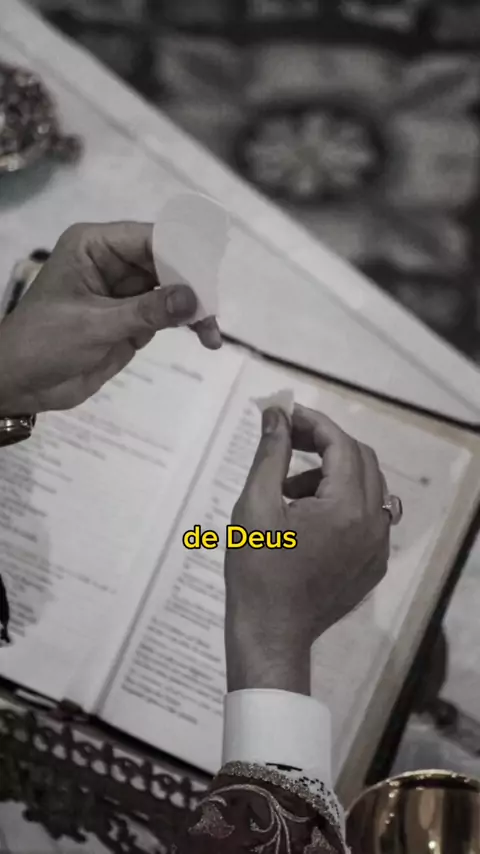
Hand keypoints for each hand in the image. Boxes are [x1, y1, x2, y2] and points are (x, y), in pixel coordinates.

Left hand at [0, 222, 221, 414]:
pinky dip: (187, 325)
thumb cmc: (45, 342)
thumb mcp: (94, 324)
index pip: (149, 239)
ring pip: (173, 291)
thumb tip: (192, 299)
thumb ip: (146, 311)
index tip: (209, 272)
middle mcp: (113, 263)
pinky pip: (167, 315)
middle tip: (213, 308)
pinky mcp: (132, 321)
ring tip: (211, 333)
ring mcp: (125, 293)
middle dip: (192, 285)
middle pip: (167, 263)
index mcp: (95, 246)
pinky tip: (206, 338)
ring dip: (195, 309)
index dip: (182, 252)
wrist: (21, 384)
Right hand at [225, 404, 390, 694]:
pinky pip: (368, 517)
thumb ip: (270, 453)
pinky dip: (342, 502)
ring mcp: (377, 547)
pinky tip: (307, 517)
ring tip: (288, 488)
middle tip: (287, 440)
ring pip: (367, 487)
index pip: (341, 445)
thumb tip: (276, 413)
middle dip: (325, 444)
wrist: (270, 633)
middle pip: (361, 460)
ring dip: (332, 474)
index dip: (314, 423)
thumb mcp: (255, 505)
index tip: (285, 415)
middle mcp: (373, 524)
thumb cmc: (256, 570)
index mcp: (346, 508)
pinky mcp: (372, 564)